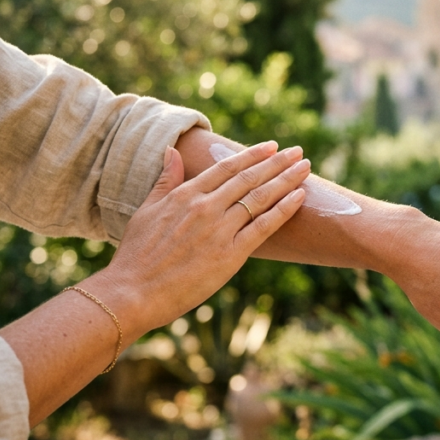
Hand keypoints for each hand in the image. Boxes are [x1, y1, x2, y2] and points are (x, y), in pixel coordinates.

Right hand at [92, 141, 309, 336]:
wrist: (133, 292)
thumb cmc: (136, 255)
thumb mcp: (146, 210)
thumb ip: (165, 180)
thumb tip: (171, 151)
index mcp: (186, 195)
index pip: (227, 167)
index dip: (252, 155)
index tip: (272, 146)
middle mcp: (206, 207)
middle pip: (250, 178)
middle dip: (277, 162)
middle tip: (298, 151)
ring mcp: (220, 230)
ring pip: (261, 197)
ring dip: (286, 179)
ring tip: (305, 166)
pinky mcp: (230, 254)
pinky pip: (264, 226)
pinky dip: (284, 209)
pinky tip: (300, 196)